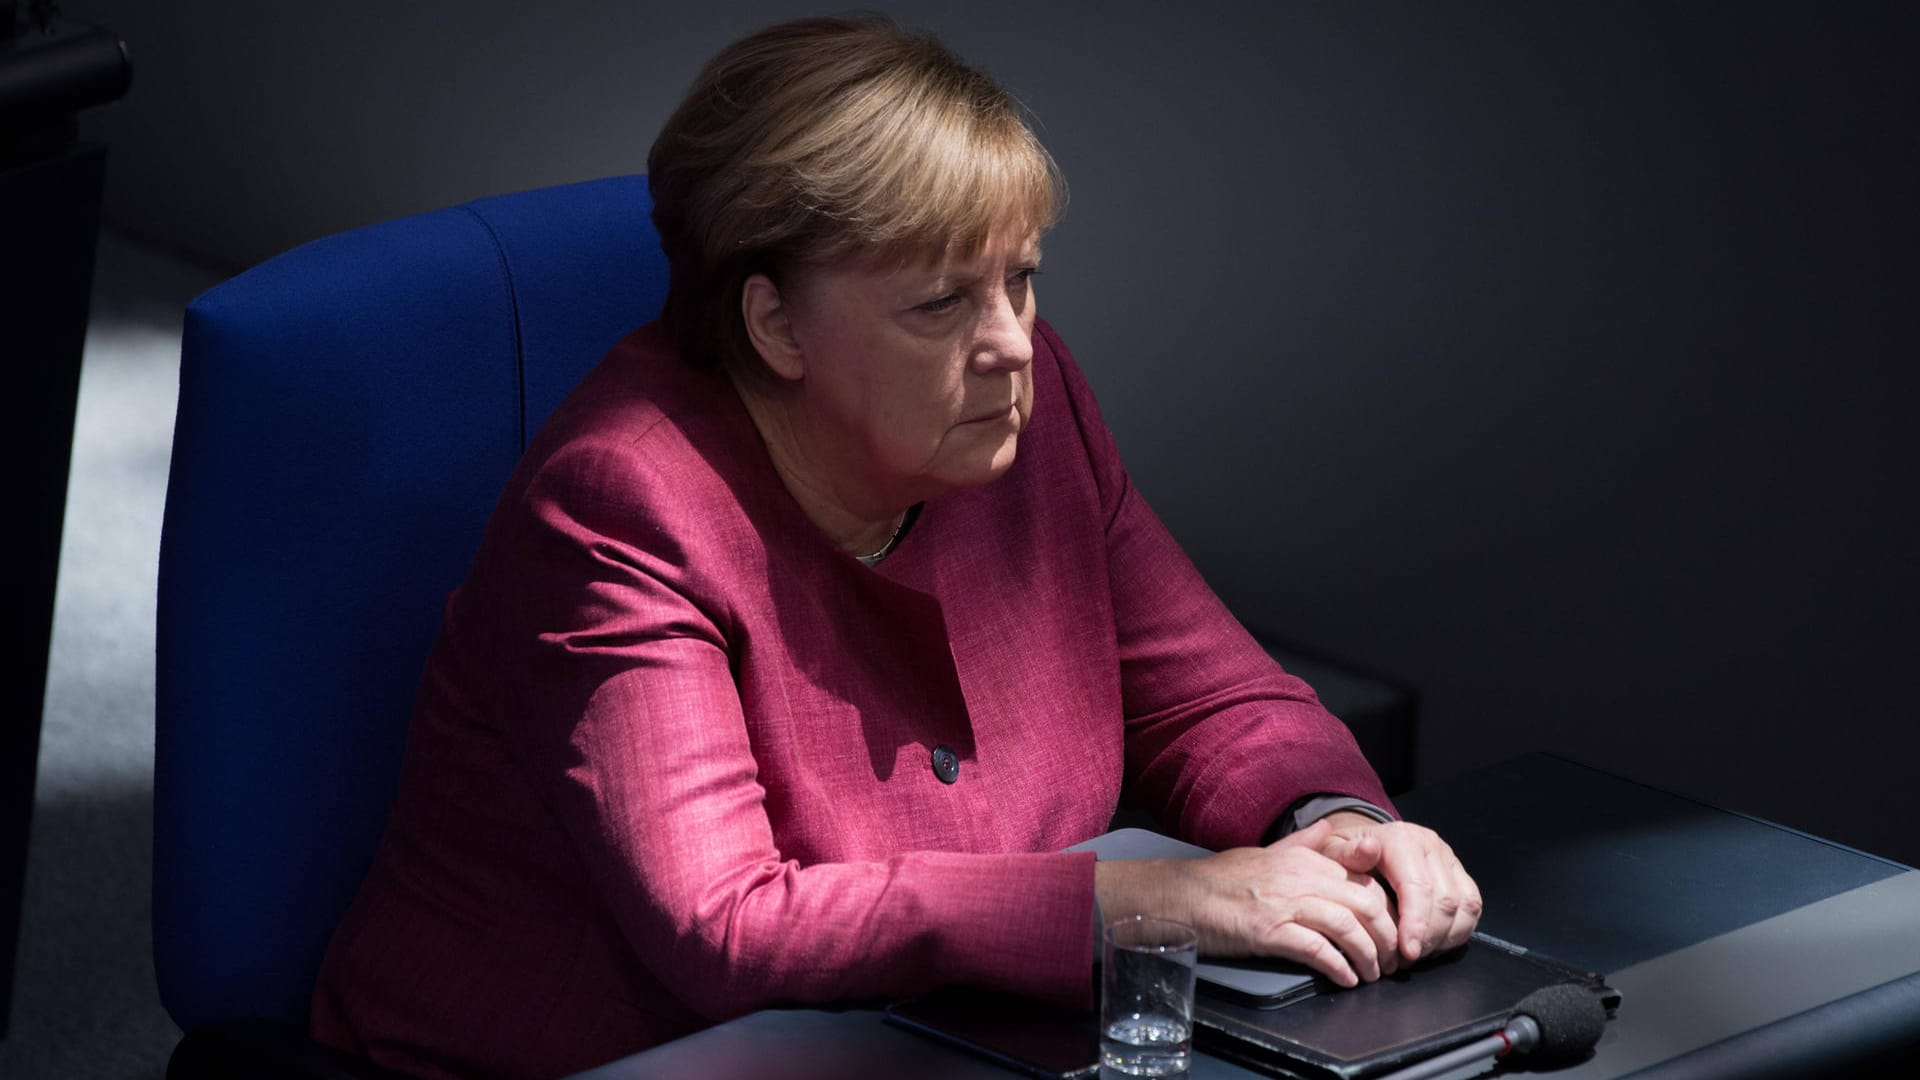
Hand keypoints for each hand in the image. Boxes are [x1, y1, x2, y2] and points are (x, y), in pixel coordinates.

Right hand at [1097, 819, 1399, 987]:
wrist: (1181, 896)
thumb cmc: (1221, 878)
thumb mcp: (1266, 852)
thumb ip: (1303, 842)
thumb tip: (1328, 826)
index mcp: (1303, 859)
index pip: (1363, 879)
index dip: (1384, 908)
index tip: (1390, 930)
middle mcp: (1299, 877)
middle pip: (1363, 903)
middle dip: (1385, 935)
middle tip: (1390, 959)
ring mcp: (1284, 903)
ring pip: (1346, 926)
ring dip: (1367, 955)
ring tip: (1372, 974)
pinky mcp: (1268, 931)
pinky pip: (1316, 949)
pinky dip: (1338, 966)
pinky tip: (1345, 979)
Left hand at [1313, 811, 1481, 964]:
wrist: (1362, 843)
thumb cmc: (1345, 856)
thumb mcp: (1333, 852)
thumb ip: (1347, 855)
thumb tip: (1368, 849)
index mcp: (1401, 838)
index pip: (1418, 886)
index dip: (1416, 923)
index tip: (1406, 952)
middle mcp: (1430, 845)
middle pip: (1445, 901)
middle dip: (1428, 937)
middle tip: (1405, 960)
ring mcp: (1449, 859)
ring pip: (1465, 906)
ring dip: (1444, 938)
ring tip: (1417, 954)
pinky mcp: (1460, 874)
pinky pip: (1472, 907)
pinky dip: (1457, 932)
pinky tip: (1433, 945)